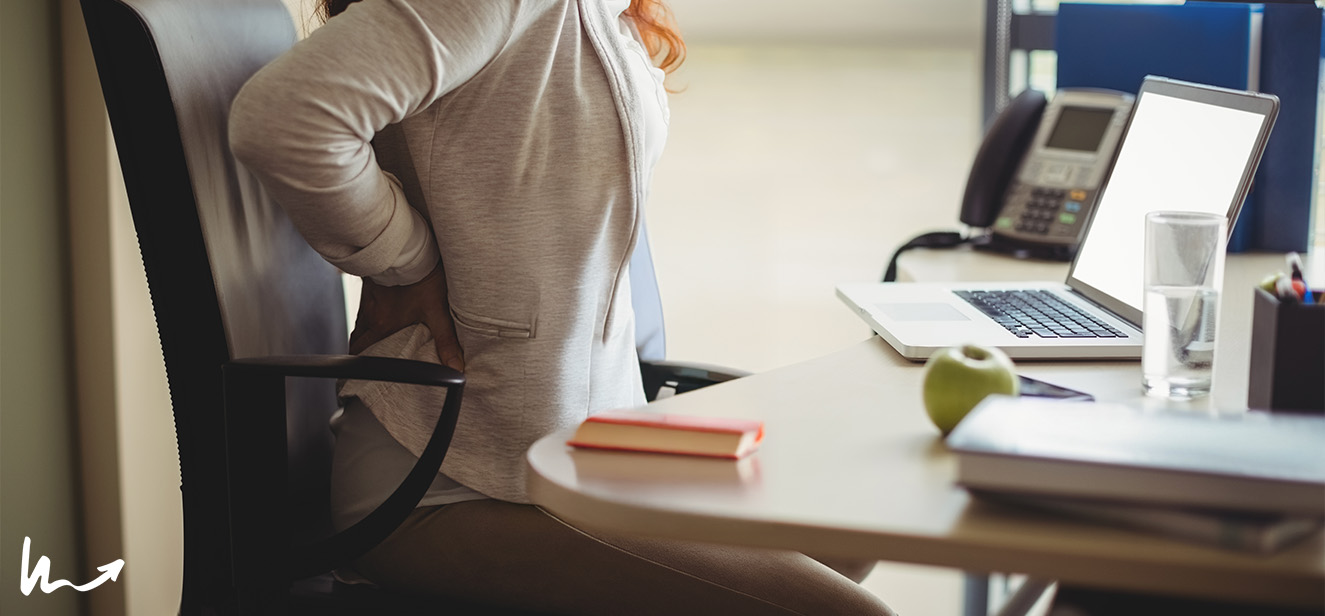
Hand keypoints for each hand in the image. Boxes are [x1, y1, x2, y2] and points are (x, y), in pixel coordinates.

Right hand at [348, 262, 464, 371]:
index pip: (361, 351)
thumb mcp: (438, 312)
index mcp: (382, 324)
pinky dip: (369, 311)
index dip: (361, 363)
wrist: (408, 248)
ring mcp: (368, 297)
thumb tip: (456, 367)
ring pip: (360, 321)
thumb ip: (446, 341)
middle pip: (358, 338)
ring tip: (375, 338)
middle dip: (361, 350)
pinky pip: (364, 303)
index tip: (363, 373)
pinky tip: (381, 309)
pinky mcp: (370, 283)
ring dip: (365, 331)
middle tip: (369, 357)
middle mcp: (370, 313)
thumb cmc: (422, 277)